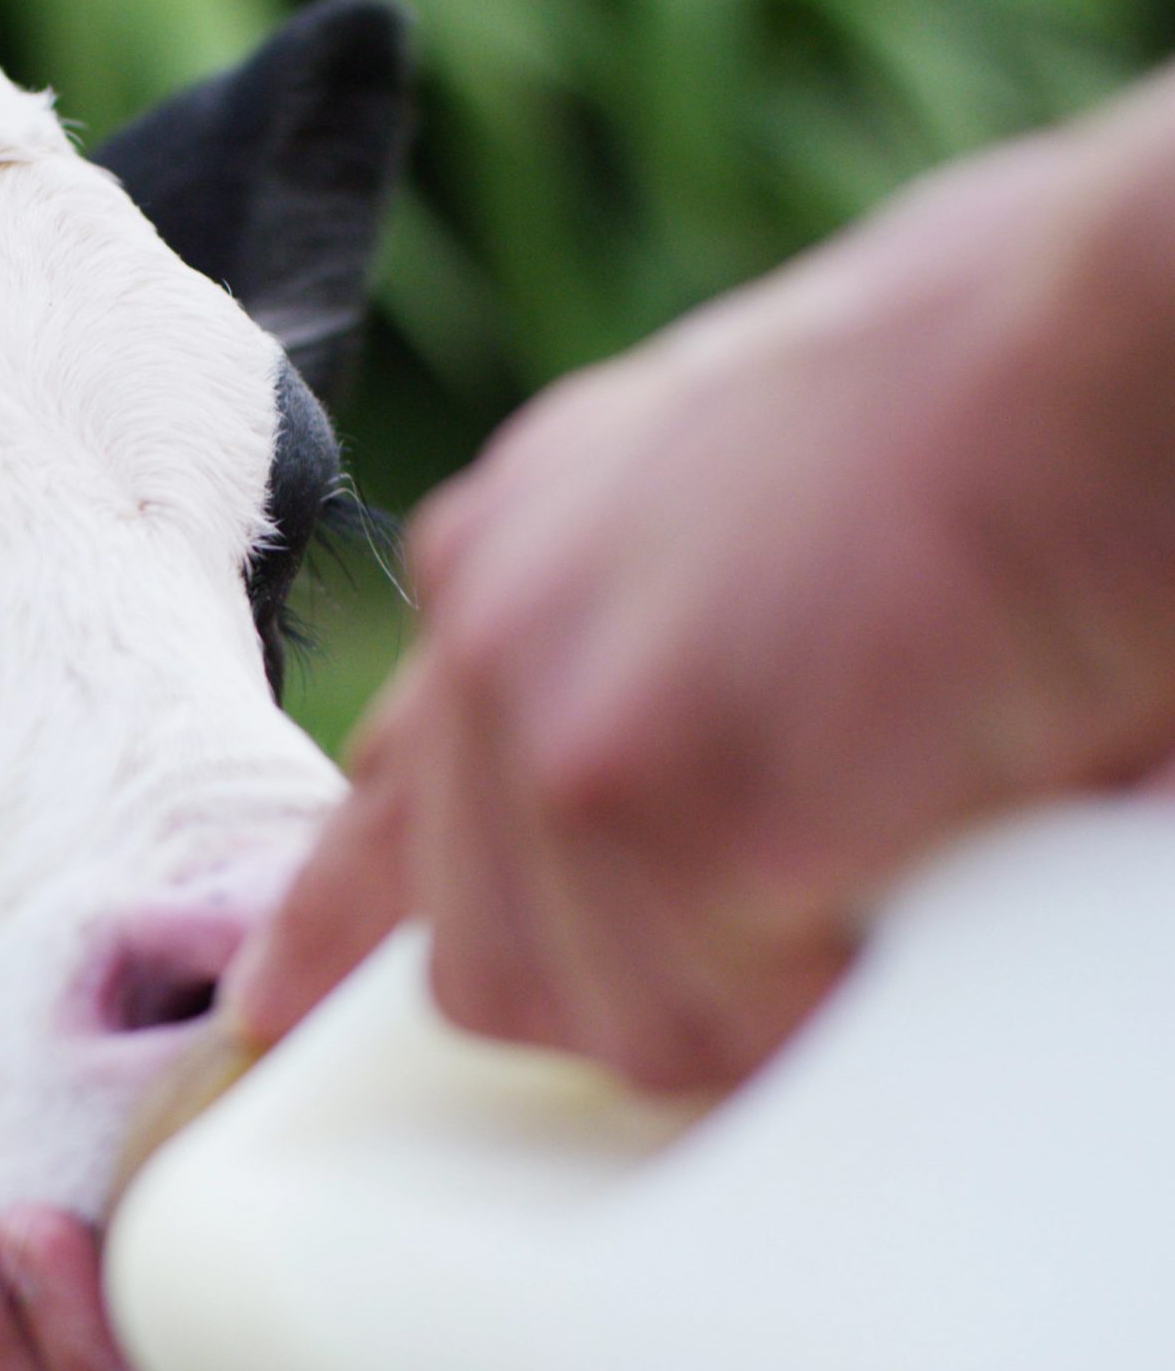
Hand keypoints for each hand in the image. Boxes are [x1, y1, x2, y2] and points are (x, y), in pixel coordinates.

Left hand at [229, 67, 1174, 1090]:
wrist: (1104, 350)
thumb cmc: (998, 404)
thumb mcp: (745, 502)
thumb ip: (643, 629)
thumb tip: (669, 755)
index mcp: (515, 553)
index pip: (387, 786)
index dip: (334, 917)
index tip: (279, 999)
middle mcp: (493, 629)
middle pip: (468, 948)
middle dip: (615, 991)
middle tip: (761, 957)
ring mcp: (553, 718)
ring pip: (580, 1010)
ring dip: (731, 1007)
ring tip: (864, 895)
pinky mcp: (648, 803)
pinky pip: (703, 1020)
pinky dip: (812, 1005)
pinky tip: (893, 888)